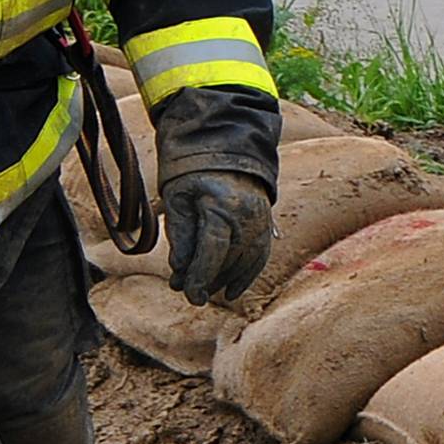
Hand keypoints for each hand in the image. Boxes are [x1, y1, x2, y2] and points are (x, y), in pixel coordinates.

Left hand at [165, 170, 272, 304]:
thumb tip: (181, 269)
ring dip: (225, 281)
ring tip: (204, 290)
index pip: (214, 249)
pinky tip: (231, 291)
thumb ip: (180, 233)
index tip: (190, 294)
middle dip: (208, 280)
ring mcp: (262, 221)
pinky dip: (246, 276)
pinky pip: (259, 257)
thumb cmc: (194, 172)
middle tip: (187, 292)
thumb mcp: (177, 197)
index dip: (201, 276)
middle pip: (231, 260)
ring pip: (247, 263)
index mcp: (224, 204)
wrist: (226, 149)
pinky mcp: (266, 225)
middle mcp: (249, 215)